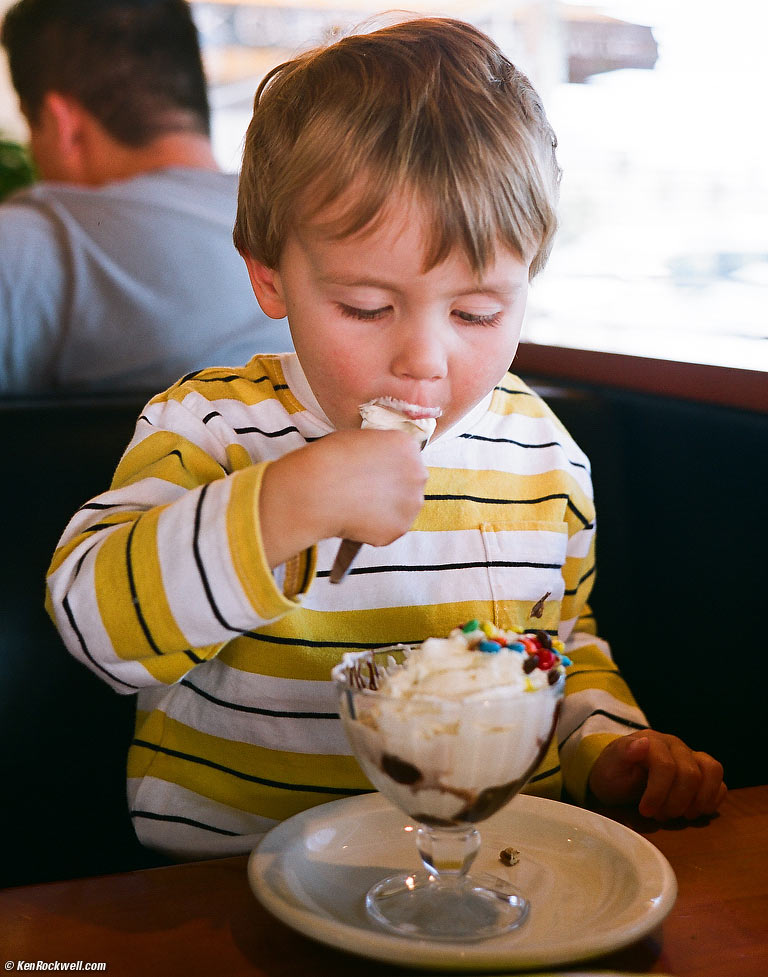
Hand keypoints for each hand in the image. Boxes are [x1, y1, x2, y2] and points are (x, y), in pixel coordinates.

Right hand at [319, 428, 428, 544]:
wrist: (318, 489)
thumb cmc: (330, 460)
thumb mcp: (359, 438)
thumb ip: (378, 450)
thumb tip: (376, 463)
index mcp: (407, 445)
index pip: (406, 457)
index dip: (388, 467)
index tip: (373, 474)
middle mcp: (417, 473)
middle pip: (410, 484)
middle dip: (392, 489)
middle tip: (366, 493)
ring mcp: (411, 503)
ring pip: (402, 509)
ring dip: (385, 510)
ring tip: (357, 507)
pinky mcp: (400, 527)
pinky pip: (389, 530)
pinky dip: (375, 529)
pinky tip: (355, 520)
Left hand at [588, 729, 726, 820]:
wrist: (618, 779)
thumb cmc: (614, 774)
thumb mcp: (610, 767)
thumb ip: (623, 754)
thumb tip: (642, 743)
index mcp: (652, 740)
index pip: (666, 766)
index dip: (658, 793)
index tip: (645, 811)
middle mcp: (675, 745)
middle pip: (691, 774)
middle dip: (676, 802)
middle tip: (660, 816)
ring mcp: (691, 757)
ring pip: (712, 771)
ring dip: (699, 801)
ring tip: (681, 815)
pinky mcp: (702, 771)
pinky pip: (720, 782)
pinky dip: (711, 800)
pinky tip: (694, 812)